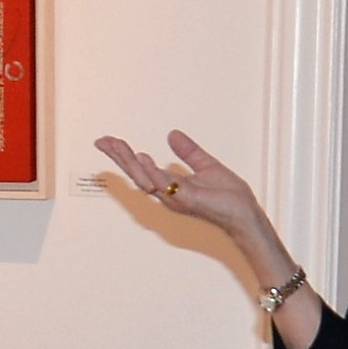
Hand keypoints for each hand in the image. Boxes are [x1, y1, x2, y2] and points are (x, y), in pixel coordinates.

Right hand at [93, 129, 265, 245]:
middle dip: (118, 156)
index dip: (124, 155)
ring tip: (116, 145)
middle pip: (135, 173)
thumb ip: (188, 152)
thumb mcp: (206, 165)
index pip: (141, 168)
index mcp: (170, 186)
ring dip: (129, 162)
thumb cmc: (229, 197)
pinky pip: (163, 185)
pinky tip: (142, 157)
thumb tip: (172, 135)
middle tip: (102, 141)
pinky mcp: (185, 199)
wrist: (246, 213)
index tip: (109, 142)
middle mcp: (167, 194)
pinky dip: (151, 171)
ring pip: (144, 179)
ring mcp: (174, 198)